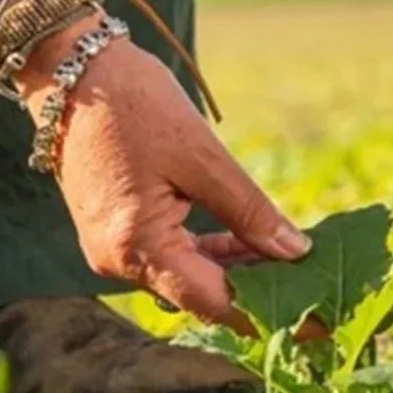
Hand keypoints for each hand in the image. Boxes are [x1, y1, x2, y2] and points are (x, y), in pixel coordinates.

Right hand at [16, 19, 312, 327]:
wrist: (70, 69)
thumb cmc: (132, 103)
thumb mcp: (200, 154)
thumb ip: (247, 209)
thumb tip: (295, 252)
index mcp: (136, 246)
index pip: (215, 302)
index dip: (272, 315)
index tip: (322, 324)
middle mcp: (116, 259)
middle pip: (200, 294)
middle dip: (259, 292)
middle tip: (319, 288)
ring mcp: (110, 246)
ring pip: (185, 275)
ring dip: (235, 270)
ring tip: (291, 262)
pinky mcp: (112, 229)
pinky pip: (167, 254)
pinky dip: (206, 251)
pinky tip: (246, 242)